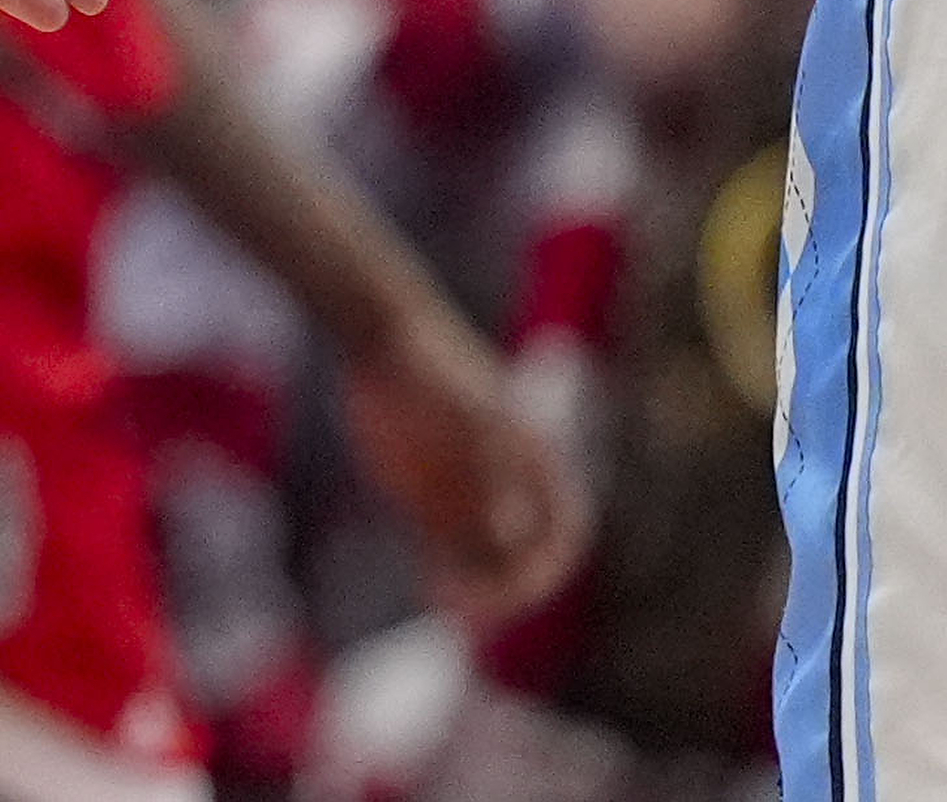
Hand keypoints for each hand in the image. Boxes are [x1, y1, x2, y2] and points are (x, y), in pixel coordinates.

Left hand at [339, 301, 589, 627]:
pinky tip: (429, 587)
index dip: (552, 563)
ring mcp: (462, 487)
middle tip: (481, 609)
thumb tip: (508, 533)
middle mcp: (501, 480)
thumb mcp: (466, 415)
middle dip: (509, 586)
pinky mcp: (421, 493)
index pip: (562, 528)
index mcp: (530, 457)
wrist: (383, 336)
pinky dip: (443, 573)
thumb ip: (488, 470)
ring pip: (482, 556)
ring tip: (452, 603)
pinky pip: (441, 546)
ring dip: (477, 588)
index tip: (527, 586)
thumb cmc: (434, 371)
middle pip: (522, 552)